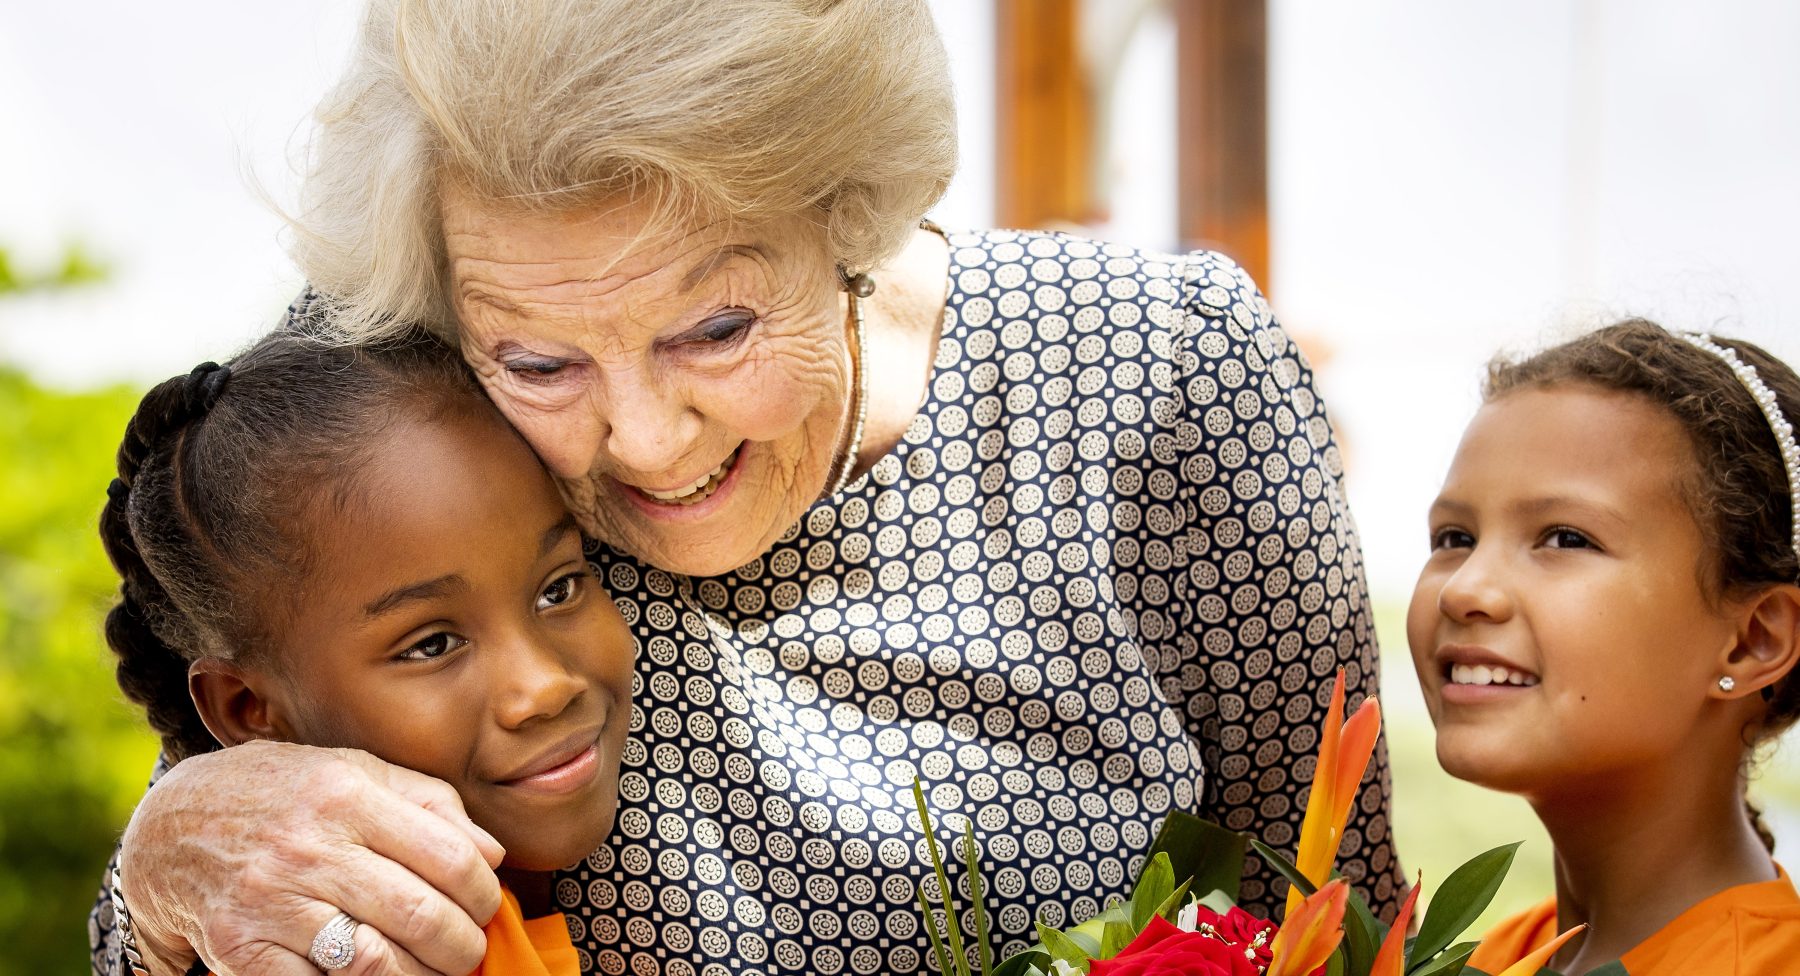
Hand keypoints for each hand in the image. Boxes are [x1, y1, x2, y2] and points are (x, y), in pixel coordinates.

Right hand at [118, 740, 505, 974]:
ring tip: (432, 970)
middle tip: (468, 949)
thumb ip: (430, 803)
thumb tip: (492, 854)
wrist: (174, 826)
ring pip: (372, 962)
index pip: (447, 855)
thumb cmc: (285, 796)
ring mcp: (270, 902)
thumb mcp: (356, 772)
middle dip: (460, 944)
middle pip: (418, 914)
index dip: (482, 891)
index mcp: (345, 795)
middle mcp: (308, 847)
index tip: (486, 904)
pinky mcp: (240, 949)